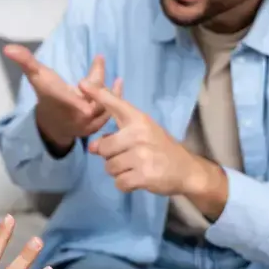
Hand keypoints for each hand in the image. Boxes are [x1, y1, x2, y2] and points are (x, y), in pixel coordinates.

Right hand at [2, 45, 121, 154]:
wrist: (52, 124)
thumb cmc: (46, 95)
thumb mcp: (36, 77)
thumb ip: (25, 62)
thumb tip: (8, 48)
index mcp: (62, 101)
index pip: (81, 92)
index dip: (93, 79)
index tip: (99, 58)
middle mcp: (76, 115)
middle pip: (96, 96)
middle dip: (98, 78)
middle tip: (99, 60)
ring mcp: (87, 124)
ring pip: (105, 106)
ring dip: (110, 90)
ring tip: (115, 76)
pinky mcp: (95, 128)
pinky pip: (109, 115)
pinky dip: (115, 100)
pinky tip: (118, 84)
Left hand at [81, 81, 221, 199]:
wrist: (187, 170)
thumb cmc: (160, 148)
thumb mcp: (142, 131)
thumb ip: (116, 135)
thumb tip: (92, 147)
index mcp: (139, 119)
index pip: (115, 104)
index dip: (97, 93)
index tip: (81, 83)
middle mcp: (139, 134)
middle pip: (103, 148)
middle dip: (111, 157)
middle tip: (129, 157)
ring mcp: (142, 155)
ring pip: (109, 167)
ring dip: (118, 172)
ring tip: (135, 167)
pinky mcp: (144, 175)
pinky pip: (119, 182)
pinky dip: (125, 184)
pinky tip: (138, 179)